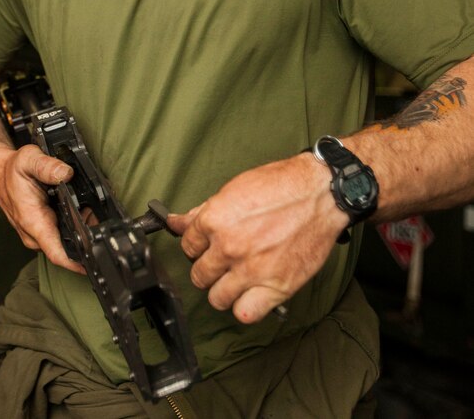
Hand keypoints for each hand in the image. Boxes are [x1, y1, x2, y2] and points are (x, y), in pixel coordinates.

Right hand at [0, 143, 84, 272]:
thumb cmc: (11, 170)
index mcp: (33, 222)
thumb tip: (66, 173)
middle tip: (103, 219)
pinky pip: (64, 232)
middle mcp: (36, 234)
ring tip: (94, 209)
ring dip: (84, 228)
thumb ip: (47, 166)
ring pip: (68, 239)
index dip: (78, 262)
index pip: (57, 253)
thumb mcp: (28, 160)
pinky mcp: (43, 229)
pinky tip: (83, 209)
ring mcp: (39, 234)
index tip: (97, 260)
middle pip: (69, 246)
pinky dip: (77, 222)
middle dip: (89, 236)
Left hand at [167, 153, 347, 322]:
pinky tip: (251, 293)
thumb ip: (204, 210)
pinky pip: (246, 313)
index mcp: (215, 219)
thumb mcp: (236, 189)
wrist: (322, 193)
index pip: (187, 245)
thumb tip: (177, 222)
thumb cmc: (282, 185)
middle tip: (223, 261)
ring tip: (236, 278)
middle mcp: (229, 247)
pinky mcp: (276, 286)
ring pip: (217, 298)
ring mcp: (252, 269)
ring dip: (224, 290)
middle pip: (199, 274)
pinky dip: (246, 307)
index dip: (198, 245)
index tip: (207, 245)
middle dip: (208, 268)